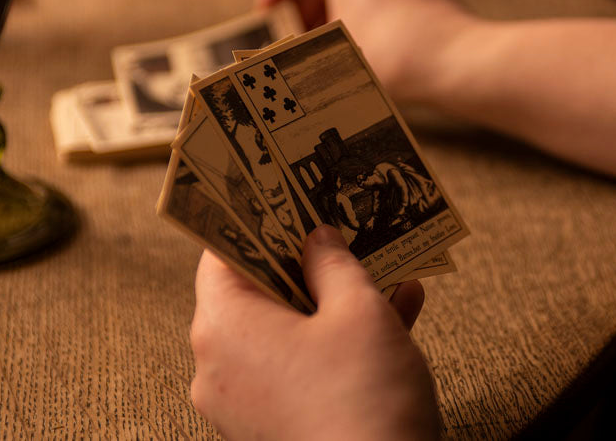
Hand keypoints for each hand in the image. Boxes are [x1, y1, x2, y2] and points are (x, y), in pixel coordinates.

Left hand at [190, 226, 439, 440]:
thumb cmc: (363, 397)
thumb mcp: (359, 311)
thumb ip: (334, 264)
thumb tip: (318, 240)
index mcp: (224, 326)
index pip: (222, 254)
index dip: (256, 221)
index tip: (285, 197)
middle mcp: (219, 366)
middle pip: (257, 292)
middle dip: (308, 261)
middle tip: (343, 230)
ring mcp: (244, 403)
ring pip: (287, 331)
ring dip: (335, 301)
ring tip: (387, 271)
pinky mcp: (273, 428)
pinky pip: (300, 368)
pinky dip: (337, 343)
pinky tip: (396, 317)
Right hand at [254, 0, 477, 101]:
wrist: (462, 63)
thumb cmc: (391, 57)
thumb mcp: (329, 55)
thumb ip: (294, 51)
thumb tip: (273, 63)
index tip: (272, 16)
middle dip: (303, 0)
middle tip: (296, 39)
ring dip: (334, 9)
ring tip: (328, 50)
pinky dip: (364, 13)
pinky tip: (366, 52)